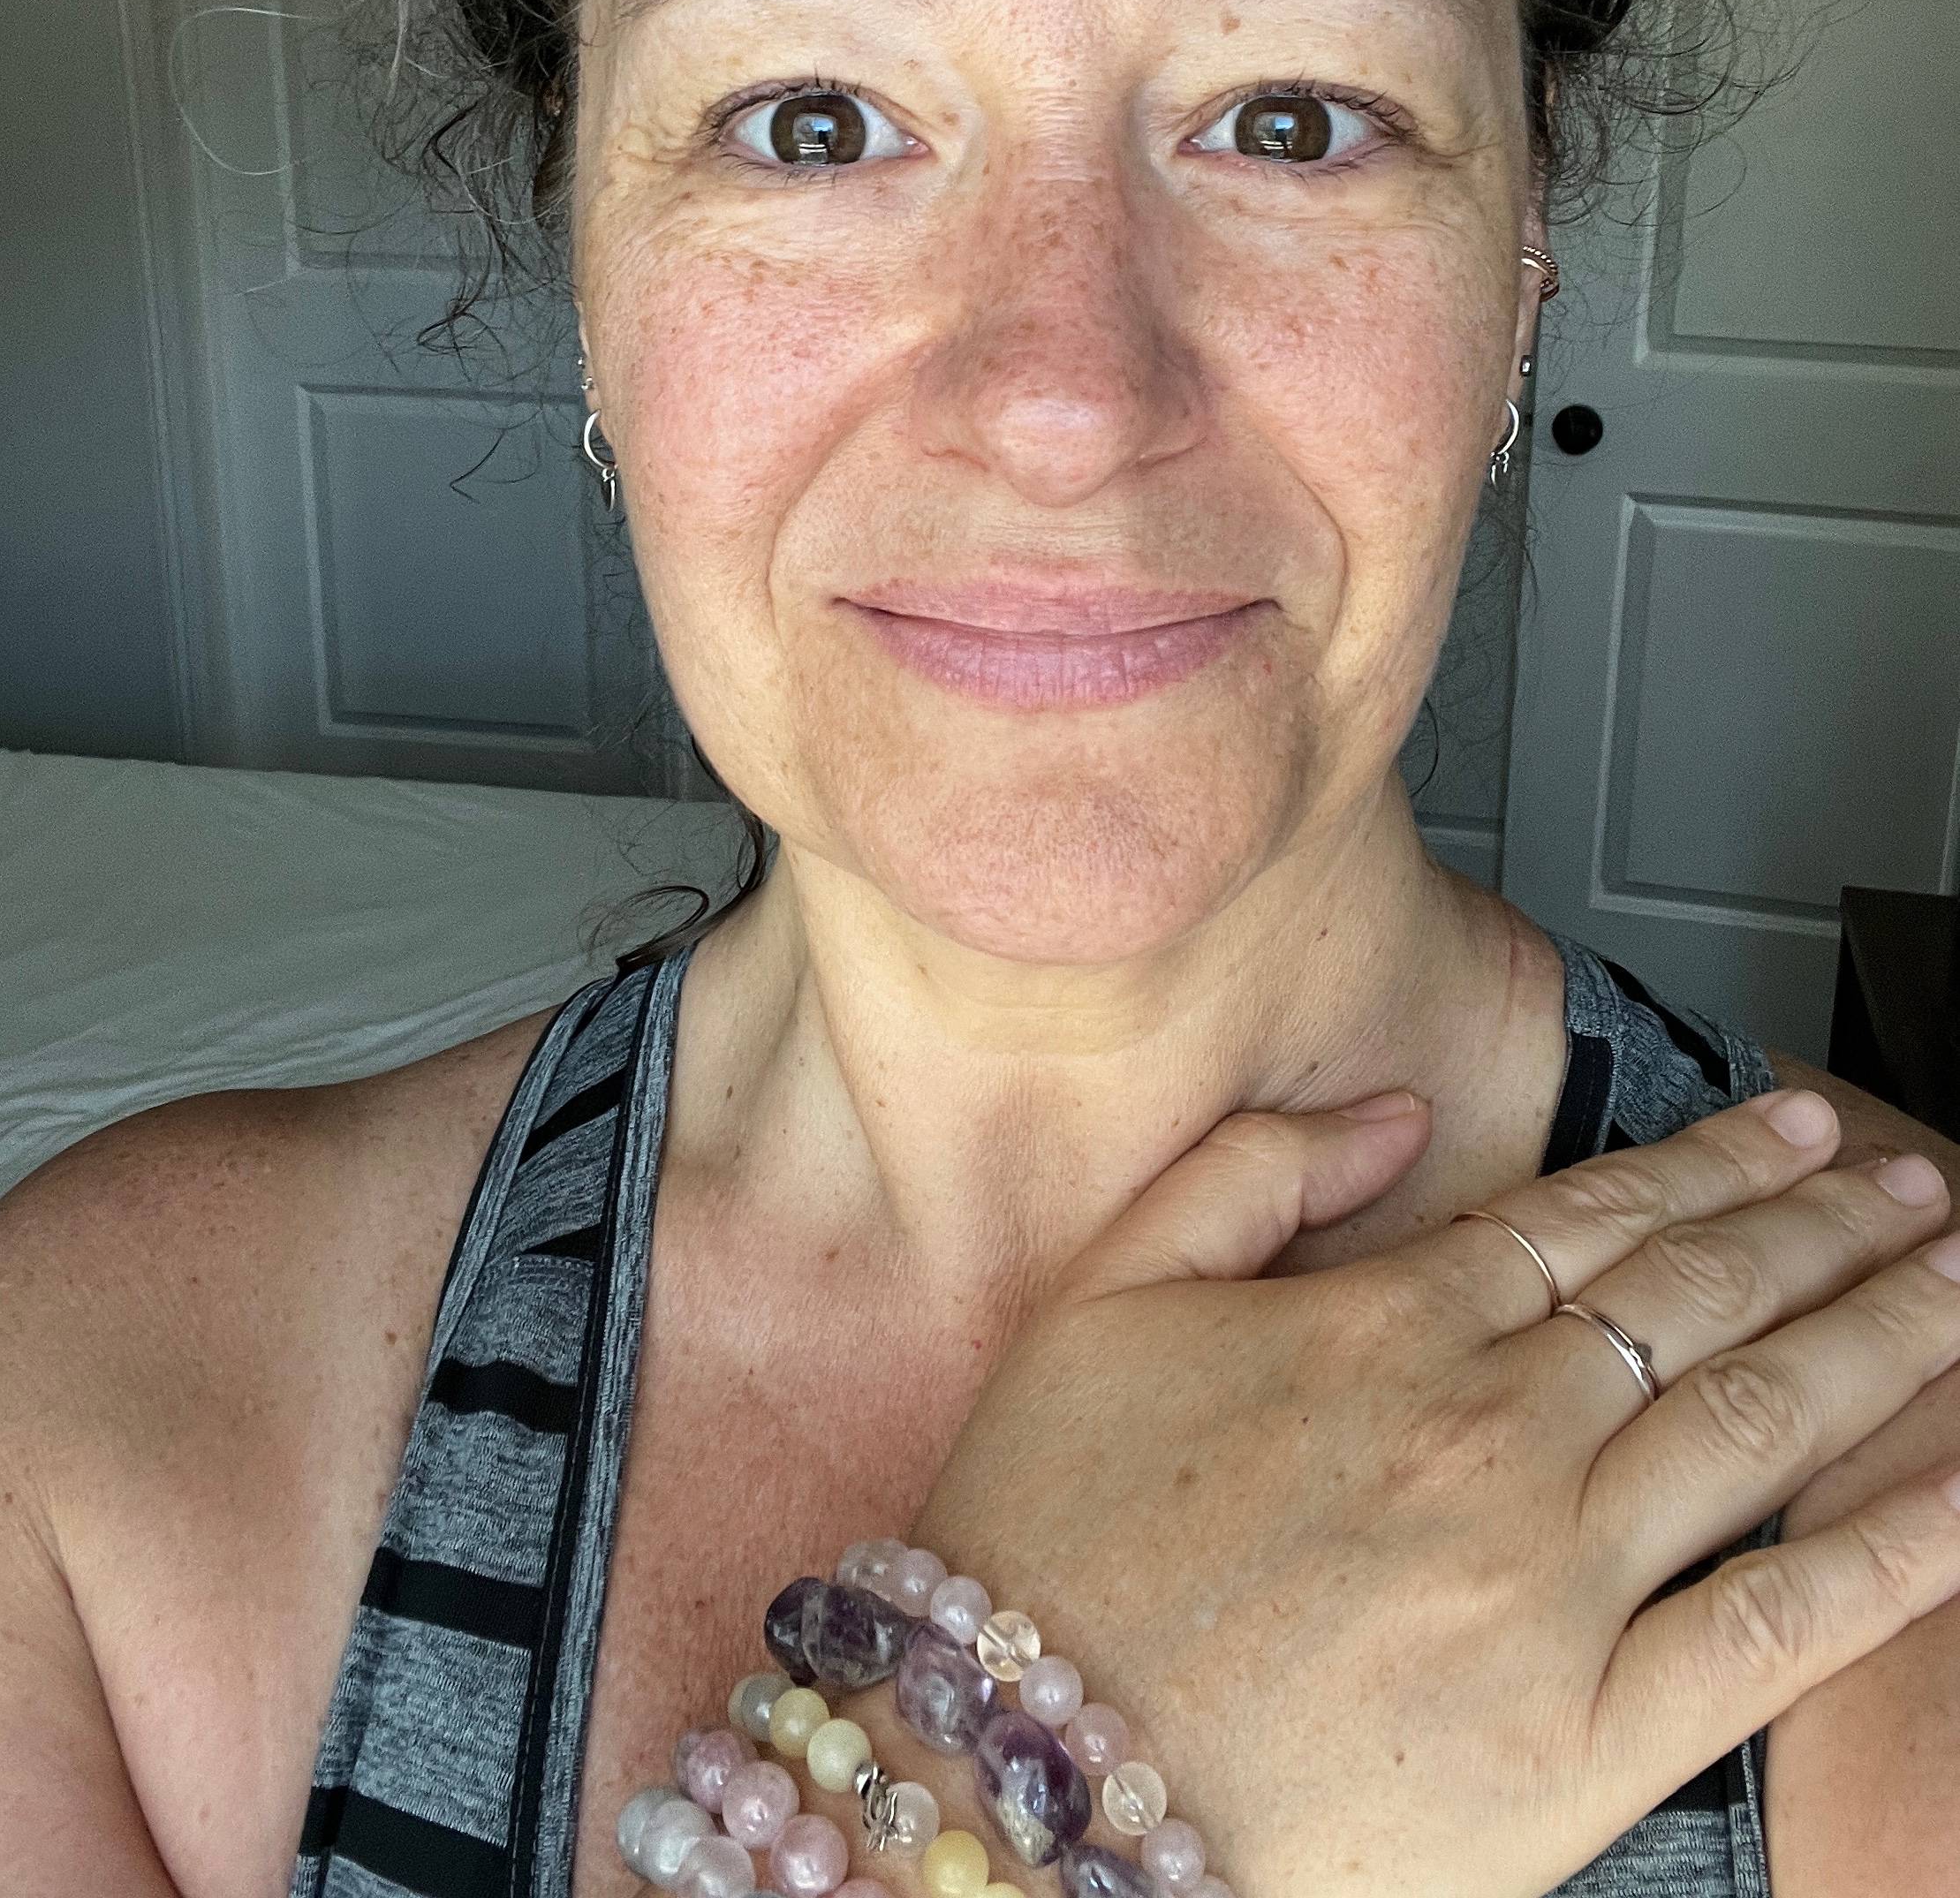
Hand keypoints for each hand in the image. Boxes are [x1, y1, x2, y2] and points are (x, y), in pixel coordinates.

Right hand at [904, 1088, 1959, 1897]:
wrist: (1023, 1777)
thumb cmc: (1045, 1544)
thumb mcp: (1098, 1298)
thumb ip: (1247, 1172)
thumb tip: (1388, 1113)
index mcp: (1385, 1325)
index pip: (1595, 1217)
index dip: (1715, 1163)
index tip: (1797, 1127)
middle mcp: (1491, 1429)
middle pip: (1704, 1297)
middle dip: (1830, 1227)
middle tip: (1917, 1183)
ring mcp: (1552, 1577)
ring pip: (1761, 1421)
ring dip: (1882, 1334)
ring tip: (1955, 1278)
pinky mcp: (1590, 1733)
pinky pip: (1780, 1623)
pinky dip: (1894, 1548)